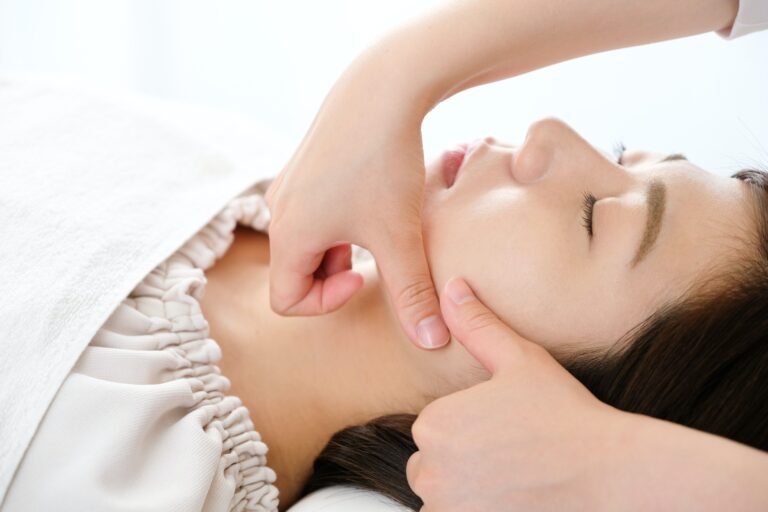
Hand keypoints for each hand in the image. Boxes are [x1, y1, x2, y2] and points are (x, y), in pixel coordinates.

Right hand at [264, 62, 449, 348]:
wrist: (381, 87)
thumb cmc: (385, 163)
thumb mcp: (400, 236)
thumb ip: (412, 294)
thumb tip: (432, 343)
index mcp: (289, 235)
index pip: (285, 301)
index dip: (326, 303)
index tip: (364, 278)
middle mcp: (278, 211)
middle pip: (295, 271)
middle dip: (336, 276)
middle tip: (376, 259)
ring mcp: (288, 186)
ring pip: (307, 241)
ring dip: (339, 250)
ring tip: (379, 231)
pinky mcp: (304, 167)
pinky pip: (312, 213)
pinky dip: (339, 223)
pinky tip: (374, 204)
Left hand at [406, 277, 631, 510]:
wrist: (608, 473)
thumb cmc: (564, 414)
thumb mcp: (520, 360)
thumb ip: (477, 325)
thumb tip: (452, 288)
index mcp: (434, 424)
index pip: (433, 427)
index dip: (469, 426)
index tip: (505, 427)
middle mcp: (430, 472)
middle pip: (431, 465)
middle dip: (461, 461)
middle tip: (511, 453)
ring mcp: (449, 509)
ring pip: (442, 497)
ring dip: (467, 491)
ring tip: (513, 477)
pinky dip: (477, 510)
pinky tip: (514, 497)